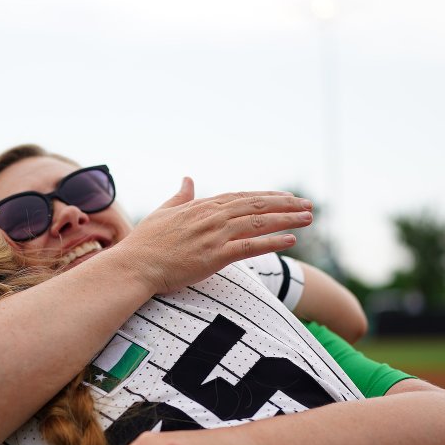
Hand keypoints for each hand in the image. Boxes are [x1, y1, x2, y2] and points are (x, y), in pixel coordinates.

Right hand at [117, 178, 312, 293]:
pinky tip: (291, 240)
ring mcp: (215, 235)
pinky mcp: (215, 256)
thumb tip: (187, 179)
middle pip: (257, 206)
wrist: (135, 265)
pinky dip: (272, 242)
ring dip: (287, 219)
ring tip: (309, 218)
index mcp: (201, 206)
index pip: (241, 197)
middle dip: (285, 204)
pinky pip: (251, 247)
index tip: (285, 197)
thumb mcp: (164, 212)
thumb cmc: (145, 243)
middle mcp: (212, 217)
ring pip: (259, 223)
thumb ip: (180, 196)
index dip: (266, 197)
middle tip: (308, 205)